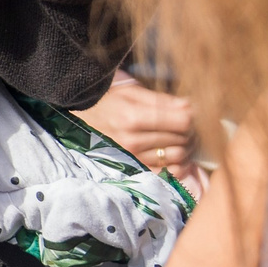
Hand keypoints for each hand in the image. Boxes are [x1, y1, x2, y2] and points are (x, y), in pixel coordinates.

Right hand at [75, 73, 196, 171]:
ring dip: (187, 148)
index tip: (189, 114)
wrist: (75, 126)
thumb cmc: (104, 105)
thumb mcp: (128, 94)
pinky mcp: (134, 171)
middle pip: (183, 139)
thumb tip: (190, 106)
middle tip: (187, 126)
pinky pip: (169, 172)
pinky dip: (179, 165)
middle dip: (191, 132)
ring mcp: (133, 159)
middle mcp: (133, 141)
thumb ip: (160, 100)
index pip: (183, 122)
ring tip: (181, 139)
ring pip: (179, 156)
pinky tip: (173, 154)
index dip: (192, 117)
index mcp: (133, 117)